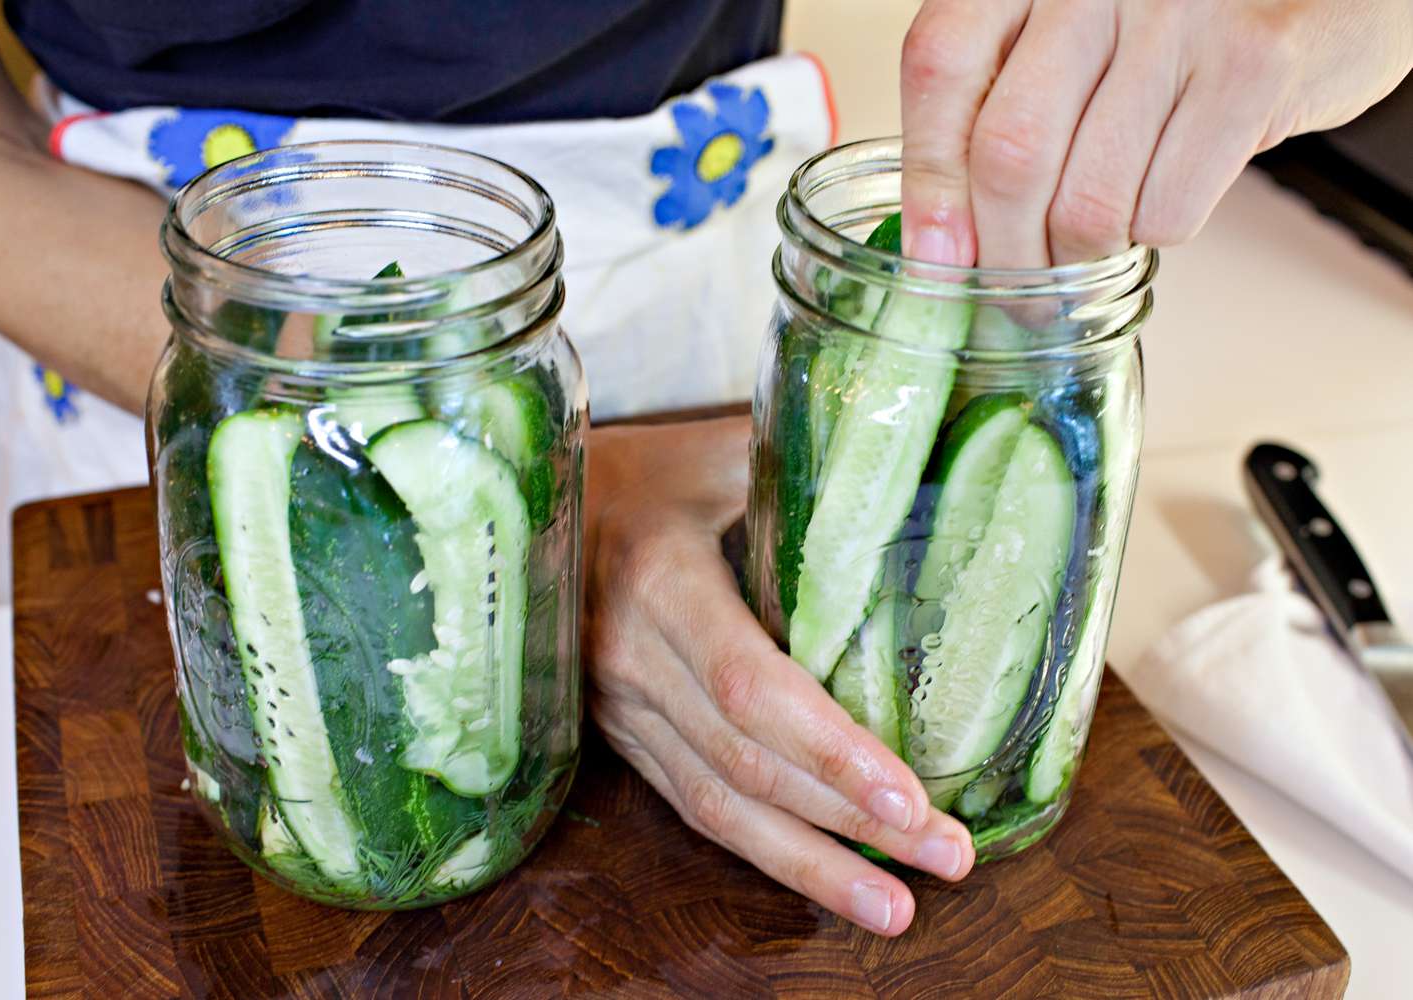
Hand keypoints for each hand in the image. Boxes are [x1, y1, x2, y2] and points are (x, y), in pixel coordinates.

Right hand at [583, 417, 973, 935]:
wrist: (519, 503)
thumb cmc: (649, 469)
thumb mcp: (722, 449)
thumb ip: (807, 469)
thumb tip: (919, 480)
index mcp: (660, 578)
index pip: (750, 686)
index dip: (829, 750)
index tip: (910, 797)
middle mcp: (630, 656)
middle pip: (747, 763)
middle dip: (848, 822)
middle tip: (948, 857)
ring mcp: (618, 706)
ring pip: (716, 805)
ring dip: (810, 864)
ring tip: (897, 908)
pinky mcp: (620, 733)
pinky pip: (692, 804)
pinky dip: (762, 848)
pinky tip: (823, 876)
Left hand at [898, 0, 1412, 266]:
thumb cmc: (1174, 25)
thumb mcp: (1064, 42)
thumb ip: (994, 107)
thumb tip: (940, 242)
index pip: (942, 64)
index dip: (928, 176)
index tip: (934, 254)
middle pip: (1009, 152)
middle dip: (1004, 253)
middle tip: (1014, 295)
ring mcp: (1178, 15)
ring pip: (1087, 203)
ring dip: (1079, 259)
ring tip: (1087, 251)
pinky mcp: (1253, 65)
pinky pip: (1168, 208)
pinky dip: (1153, 234)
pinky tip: (1159, 198)